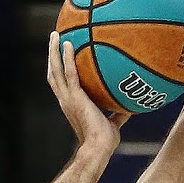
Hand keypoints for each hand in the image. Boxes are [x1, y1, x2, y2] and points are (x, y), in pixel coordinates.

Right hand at [47, 31, 126, 151]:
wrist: (98, 147)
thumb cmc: (104, 140)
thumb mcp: (113, 123)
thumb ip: (118, 113)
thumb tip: (131, 106)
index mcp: (71, 104)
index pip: (61, 83)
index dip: (59, 68)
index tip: (60, 55)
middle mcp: (65, 99)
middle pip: (53, 72)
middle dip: (52, 55)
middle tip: (54, 37)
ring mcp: (67, 97)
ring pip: (55, 70)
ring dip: (53, 52)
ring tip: (55, 34)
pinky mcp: (74, 97)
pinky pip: (69, 73)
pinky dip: (67, 58)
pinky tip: (68, 44)